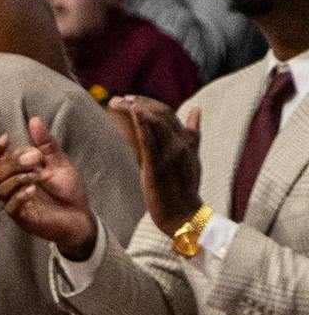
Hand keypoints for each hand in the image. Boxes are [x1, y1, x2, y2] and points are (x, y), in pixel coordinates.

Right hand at [0, 117, 97, 258]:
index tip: (6, 138)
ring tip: (37, 176)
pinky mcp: (22, 218)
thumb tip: (34, 120)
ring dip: (16, 178)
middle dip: (11, 163)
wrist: (81, 217)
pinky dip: (19, 196)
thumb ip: (46, 144)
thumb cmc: (68, 190)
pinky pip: (10, 207)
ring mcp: (15, 203)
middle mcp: (12, 187)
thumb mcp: (59, 163)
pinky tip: (32, 190)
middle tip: (32, 159)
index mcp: (18, 172)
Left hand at [109, 95, 205, 235]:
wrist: (185, 215)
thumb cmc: (185, 188)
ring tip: (118, 102)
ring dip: (136, 109)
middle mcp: (180, 144)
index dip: (150, 103)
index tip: (132, 99)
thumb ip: (192, 134)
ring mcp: (170, 155)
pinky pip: (150, 141)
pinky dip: (143, 124)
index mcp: (186, 142)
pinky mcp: (158, 166)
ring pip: (156, 123)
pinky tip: (133, 111)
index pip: (168, 113)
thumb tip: (196, 110)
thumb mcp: (192, 157)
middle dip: (139, 103)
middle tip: (119, 99)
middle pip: (161, 114)